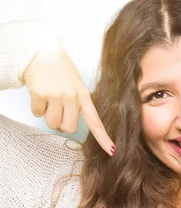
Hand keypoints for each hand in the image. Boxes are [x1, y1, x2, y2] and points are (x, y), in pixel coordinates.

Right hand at [22, 38, 114, 155]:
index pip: (95, 121)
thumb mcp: (76, 85)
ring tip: (49, 100)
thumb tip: (66, 127)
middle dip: (62, 123)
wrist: (41, 53)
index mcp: (84, 96)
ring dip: (48, 116)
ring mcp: (56, 95)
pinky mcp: (41, 94)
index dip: (103, 138)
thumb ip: (76, 105)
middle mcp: (72, 96)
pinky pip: (38, 114)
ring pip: (53, 123)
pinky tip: (40, 94)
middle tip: (58, 109)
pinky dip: (37, 108)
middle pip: (69, 127)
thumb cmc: (60, 71)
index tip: (112, 151)